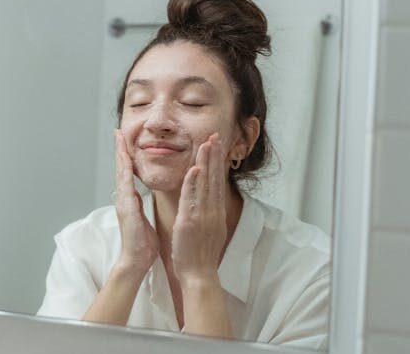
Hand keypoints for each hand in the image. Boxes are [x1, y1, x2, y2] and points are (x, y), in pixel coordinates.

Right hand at [112, 129, 159, 276]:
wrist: (137, 260)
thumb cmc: (143, 244)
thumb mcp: (143, 218)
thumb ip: (140, 206)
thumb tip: (139, 197)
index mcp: (129, 200)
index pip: (128, 173)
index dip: (126, 157)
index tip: (125, 142)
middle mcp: (124, 198)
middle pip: (121, 168)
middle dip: (119, 149)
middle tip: (118, 132)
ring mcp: (123, 202)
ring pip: (121, 172)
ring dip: (120, 154)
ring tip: (119, 138)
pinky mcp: (126, 207)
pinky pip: (126, 184)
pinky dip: (125, 170)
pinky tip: (126, 158)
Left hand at [171, 133, 226, 286]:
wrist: (199, 274)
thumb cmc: (200, 254)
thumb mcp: (208, 228)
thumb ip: (208, 212)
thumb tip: (209, 200)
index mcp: (216, 212)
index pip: (217, 181)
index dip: (217, 162)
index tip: (217, 145)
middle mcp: (213, 211)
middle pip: (215, 178)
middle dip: (215, 155)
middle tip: (216, 135)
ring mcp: (203, 216)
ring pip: (205, 184)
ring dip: (206, 163)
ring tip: (207, 143)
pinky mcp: (191, 222)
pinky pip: (192, 199)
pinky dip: (193, 184)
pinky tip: (194, 169)